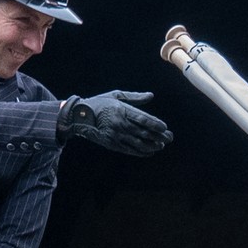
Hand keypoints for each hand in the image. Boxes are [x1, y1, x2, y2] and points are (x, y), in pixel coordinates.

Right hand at [57, 90, 171, 156]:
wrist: (78, 117)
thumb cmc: (99, 103)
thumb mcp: (116, 95)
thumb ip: (135, 97)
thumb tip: (151, 96)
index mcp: (122, 110)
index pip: (144, 119)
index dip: (156, 124)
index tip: (165, 127)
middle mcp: (121, 123)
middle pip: (144, 132)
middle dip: (159, 136)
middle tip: (169, 138)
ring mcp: (116, 135)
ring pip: (139, 143)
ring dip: (152, 146)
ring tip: (161, 146)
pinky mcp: (112, 144)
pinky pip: (129, 150)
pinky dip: (141, 152)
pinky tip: (149, 152)